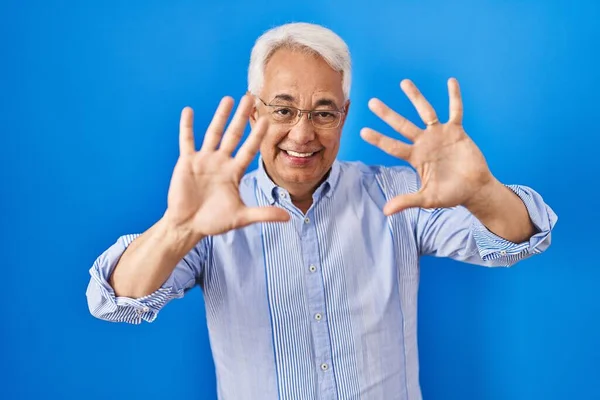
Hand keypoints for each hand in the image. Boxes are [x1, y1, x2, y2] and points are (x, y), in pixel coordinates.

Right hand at [164, 95, 289, 236]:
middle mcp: (221, 162)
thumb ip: (264, 214)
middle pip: (234, 135)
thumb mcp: (241, 217)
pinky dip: (187, 126)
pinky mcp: (186, 162)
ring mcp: (204, 160)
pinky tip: (189, 111)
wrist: (188, 225)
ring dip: (220, 116)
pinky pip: (187, 141)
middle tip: (250, 98)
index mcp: (234, 172)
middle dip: (241, 117)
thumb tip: (288, 217)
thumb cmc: (214, 221)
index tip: (267, 120)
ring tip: (228, 99)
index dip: (257, 135)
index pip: (249, 149)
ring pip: (214, 133)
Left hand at [361, 78, 495, 215]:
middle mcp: (424, 142)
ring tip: (404, 82)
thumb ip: (407, 201)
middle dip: (387, 114)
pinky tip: (451, 81)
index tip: (362, 131)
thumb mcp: (428, 200)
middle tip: (371, 102)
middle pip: (402, 125)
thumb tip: (386, 212)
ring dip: (415, 97)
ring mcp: (439, 135)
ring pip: (425, 112)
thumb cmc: (451, 194)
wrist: (474, 189)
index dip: (378, 139)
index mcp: (415, 157)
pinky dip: (454, 97)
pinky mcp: (457, 131)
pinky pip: (455, 110)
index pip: (392, 146)